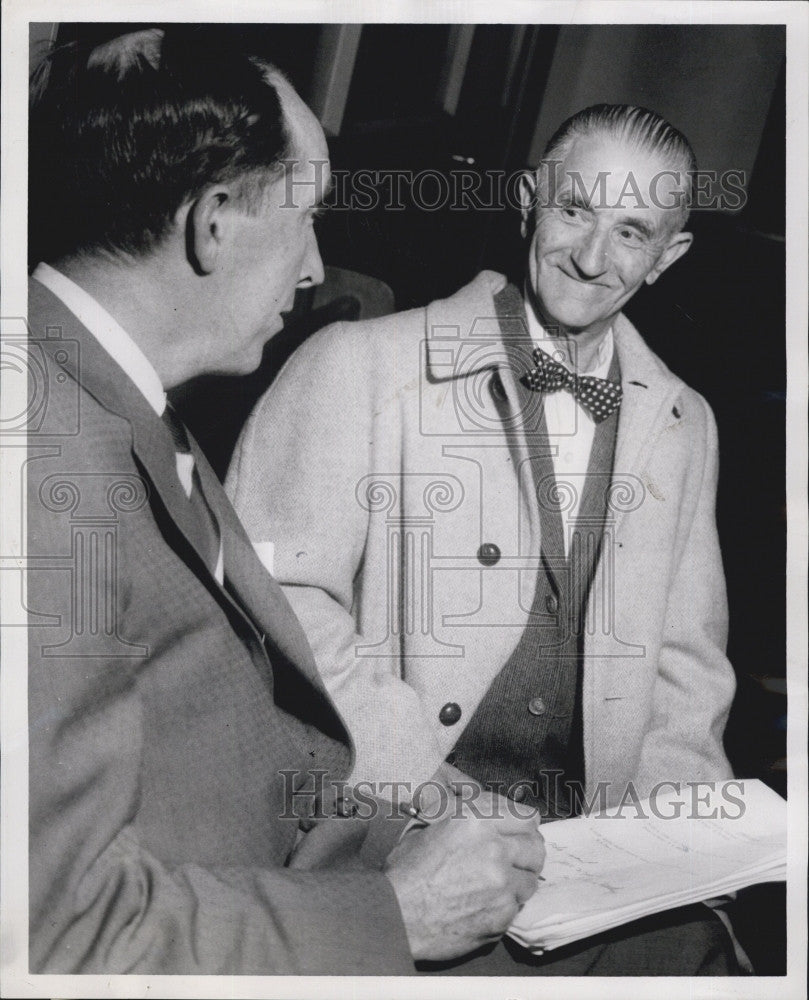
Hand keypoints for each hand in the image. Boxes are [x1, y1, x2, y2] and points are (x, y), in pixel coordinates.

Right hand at [383, 795, 544, 960]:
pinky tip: (484, 904)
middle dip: (528, 853)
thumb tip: (498, 808)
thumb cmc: (406, 871)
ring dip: (517, 881)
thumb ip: (469, 813)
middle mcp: (494, 848)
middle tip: (517, 859)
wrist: (396, 915)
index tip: (523, 832)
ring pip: (530, 880)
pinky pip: (517, 907)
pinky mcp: (502, 914)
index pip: (524, 817)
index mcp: (476, 820)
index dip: (524, 825)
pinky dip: (505, 906)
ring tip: (495, 885)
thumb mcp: (431, 825)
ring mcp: (501, 883)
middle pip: (535, 848)